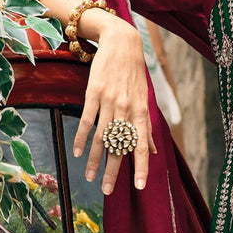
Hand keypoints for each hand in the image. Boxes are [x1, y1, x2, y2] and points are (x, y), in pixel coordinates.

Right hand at [73, 19, 154, 193]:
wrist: (121, 42)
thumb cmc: (134, 74)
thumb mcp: (144, 100)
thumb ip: (147, 128)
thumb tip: (155, 151)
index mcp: (140, 114)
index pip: (142, 146)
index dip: (141, 167)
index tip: (139, 187)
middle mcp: (126, 110)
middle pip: (119, 147)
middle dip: (113, 171)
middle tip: (107, 191)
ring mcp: (109, 101)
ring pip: (101, 137)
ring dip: (94, 160)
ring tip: (90, 177)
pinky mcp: (94, 93)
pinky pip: (86, 120)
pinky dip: (81, 138)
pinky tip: (78, 153)